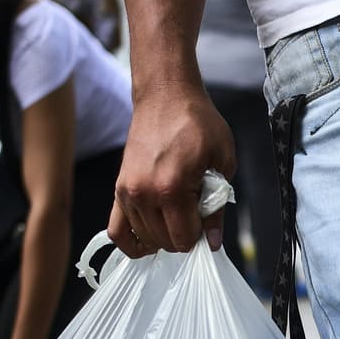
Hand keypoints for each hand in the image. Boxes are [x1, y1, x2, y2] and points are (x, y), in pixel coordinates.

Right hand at [110, 82, 236, 254]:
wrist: (166, 96)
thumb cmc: (198, 123)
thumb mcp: (222, 162)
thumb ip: (217, 207)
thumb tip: (213, 242)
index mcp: (171, 187)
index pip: (184, 238)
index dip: (200, 236)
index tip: (207, 222)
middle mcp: (144, 193)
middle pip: (164, 242)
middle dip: (184, 237)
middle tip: (195, 217)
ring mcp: (127, 192)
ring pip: (144, 239)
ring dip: (163, 238)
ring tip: (177, 218)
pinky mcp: (118, 189)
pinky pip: (116, 231)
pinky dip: (132, 242)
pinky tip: (148, 241)